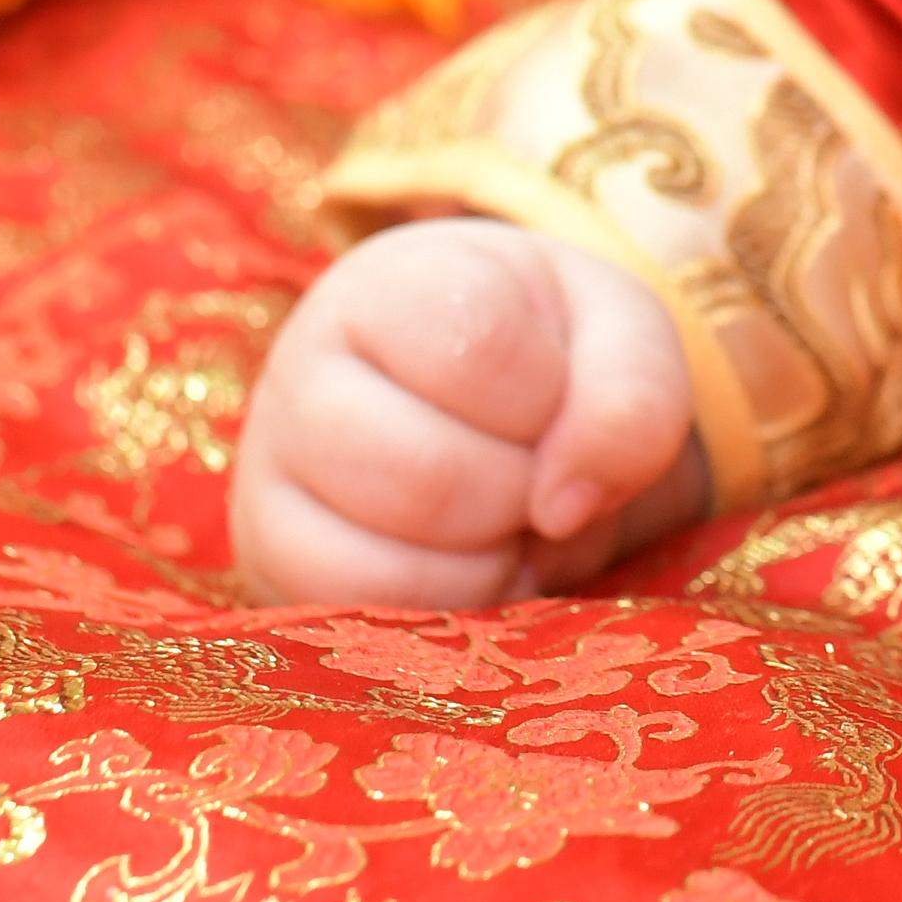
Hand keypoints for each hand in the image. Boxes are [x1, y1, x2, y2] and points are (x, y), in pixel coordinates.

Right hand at [227, 217, 706, 607]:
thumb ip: (632, 394)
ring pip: (390, 564)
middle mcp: (301, 367)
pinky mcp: (269, 560)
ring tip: (505, 516)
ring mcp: (269, 469)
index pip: (477, 349)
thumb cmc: (553, 356)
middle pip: (430, 477)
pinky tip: (470, 565)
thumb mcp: (621, 337)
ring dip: (492, 560)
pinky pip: (359, 617)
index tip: (557, 394)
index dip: (551, 398)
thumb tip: (564, 507)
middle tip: (536, 471)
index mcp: (391, 284)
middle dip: (523, 495)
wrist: (498, 409)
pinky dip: (448, 609)